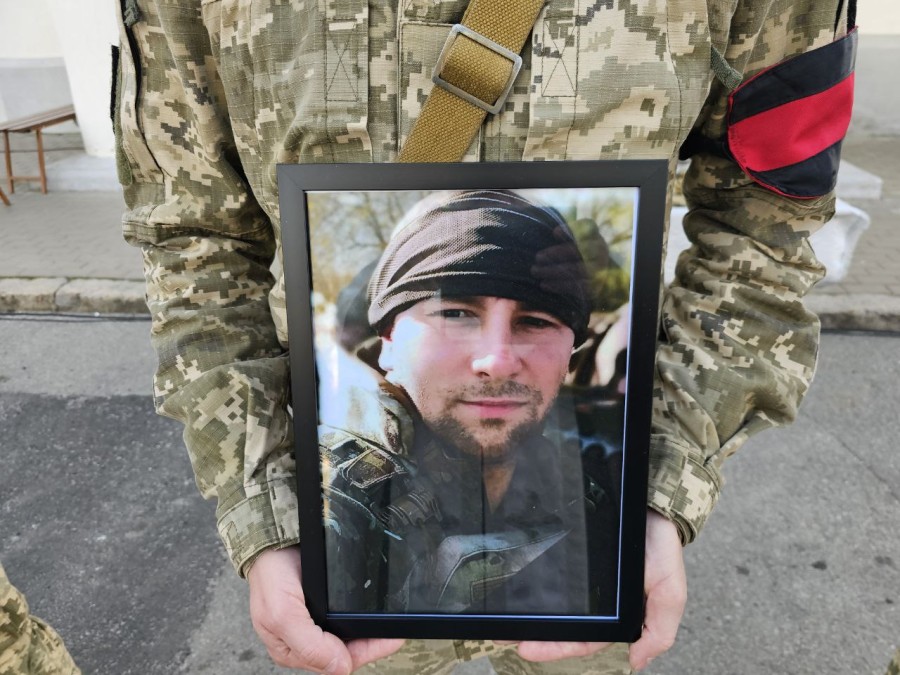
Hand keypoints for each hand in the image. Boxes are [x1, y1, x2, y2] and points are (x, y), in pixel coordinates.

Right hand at [248, 546, 404, 672]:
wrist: (272, 543)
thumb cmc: (270, 578)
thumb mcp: (282, 615)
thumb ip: (309, 645)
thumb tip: (340, 668)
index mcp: (293, 652)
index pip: (335, 663)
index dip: (364, 652)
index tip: (389, 639)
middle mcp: (306, 642)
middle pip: (347, 652)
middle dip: (372, 643)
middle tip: (396, 632)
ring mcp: (317, 624)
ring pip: (351, 637)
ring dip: (370, 632)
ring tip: (391, 624)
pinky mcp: (325, 606)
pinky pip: (349, 618)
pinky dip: (363, 617)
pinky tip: (374, 611)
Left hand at [499, 510, 685, 669]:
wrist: (655, 507)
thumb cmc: (663, 551)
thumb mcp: (669, 595)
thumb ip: (658, 631)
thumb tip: (637, 661)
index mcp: (617, 615)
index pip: (583, 638)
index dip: (557, 648)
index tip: (527, 649)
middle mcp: (597, 598)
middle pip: (563, 623)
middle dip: (535, 633)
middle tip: (507, 635)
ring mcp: (582, 576)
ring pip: (554, 599)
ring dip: (529, 611)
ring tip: (502, 618)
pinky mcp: (573, 552)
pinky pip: (552, 569)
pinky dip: (534, 578)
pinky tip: (514, 584)